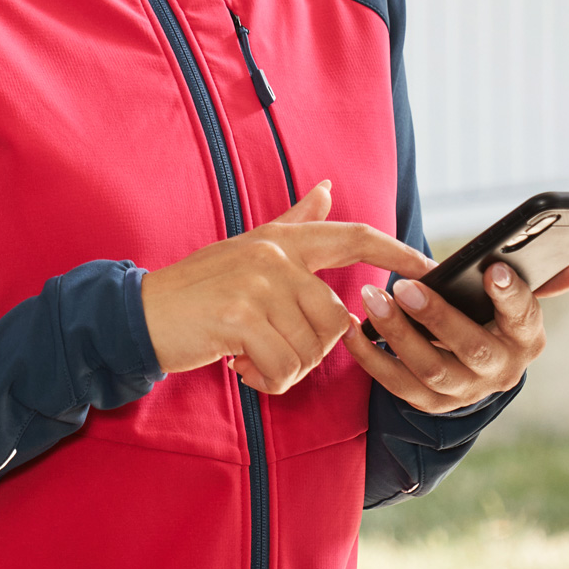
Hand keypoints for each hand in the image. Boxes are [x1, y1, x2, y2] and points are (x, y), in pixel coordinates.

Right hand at [139, 182, 430, 392]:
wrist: (138, 315)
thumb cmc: (196, 289)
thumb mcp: (248, 248)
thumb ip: (293, 223)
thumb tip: (327, 188)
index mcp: (281, 241)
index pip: (352, 237)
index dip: (396, 250)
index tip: (431, 265)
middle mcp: (273, 257)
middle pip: (335, 317)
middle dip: (312, 350)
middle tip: (272, 354)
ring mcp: (257, 285)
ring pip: (311, 347)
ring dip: (286, 369)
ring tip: (252, 360)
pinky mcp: (240, 318)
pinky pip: (284, 365)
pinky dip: (267, 380)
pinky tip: (241, 369)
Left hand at [350, 253, 568, 413]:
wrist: (471, 365)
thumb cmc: (490, 315)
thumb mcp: (514, 299)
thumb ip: (540, 278)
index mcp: (526, 337)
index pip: (524, 316)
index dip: (510, 295)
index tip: (492, 269)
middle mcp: (501, 371)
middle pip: (471, 348)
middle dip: (437, 317)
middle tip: (405, 287)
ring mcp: (465, 392)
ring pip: (430, 369)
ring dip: (397, 334)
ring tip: (371, 299)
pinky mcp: (431, 404)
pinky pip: (397, 384)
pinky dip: (371, 357)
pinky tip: (351, 328)